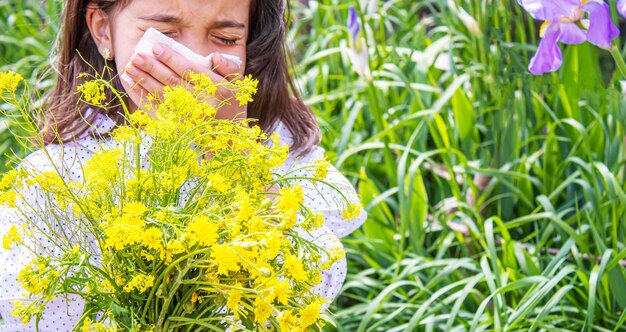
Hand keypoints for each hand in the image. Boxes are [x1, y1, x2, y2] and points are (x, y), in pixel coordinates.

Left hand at [123, 44, 245, 119]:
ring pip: (162, 95)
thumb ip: (228, 68)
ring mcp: (188, 118)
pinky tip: (133, 86)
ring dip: (144, 80)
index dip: (171, 59)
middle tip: (137, 56)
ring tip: (130, 67)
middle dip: (153, 67)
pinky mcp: (177, 128)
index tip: (156, 48)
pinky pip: (156, 111)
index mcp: (217, 91)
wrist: (229, 141)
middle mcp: (202, 104)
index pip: (190, 71)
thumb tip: (213, 56)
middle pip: (173, 82)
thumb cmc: (232, 108)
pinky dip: (143, 98)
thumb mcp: (239, 86)